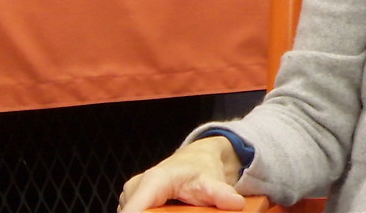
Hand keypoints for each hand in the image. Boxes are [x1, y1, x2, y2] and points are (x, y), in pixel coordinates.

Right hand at [119, 136, 246, 212]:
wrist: (196, 159)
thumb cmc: (201, 168)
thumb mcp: (212, 181)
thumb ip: (222, 193)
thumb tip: (235, 203)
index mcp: (153, 181)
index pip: (133, 211)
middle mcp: (135, 188)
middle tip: (185, 211)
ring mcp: (130, 197)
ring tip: (180, 209)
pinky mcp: (132, 203)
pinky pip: (139, 212)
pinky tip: (169, 211)